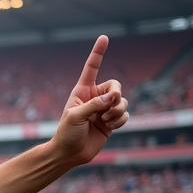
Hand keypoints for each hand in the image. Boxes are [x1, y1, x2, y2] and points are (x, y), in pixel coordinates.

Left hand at [50, 36, 128, 166]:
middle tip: (108, 107)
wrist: (69, 154)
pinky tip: (109, 126)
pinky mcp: (112, 121)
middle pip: (116, 85)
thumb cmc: (66, 134)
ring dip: (117, 111)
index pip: (92, 68)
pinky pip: (125, 114)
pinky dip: (120, 120)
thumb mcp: (75, 116)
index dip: (98, 53)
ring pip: (122, 101)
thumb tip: (115, 97)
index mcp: (82, 91)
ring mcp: (104, 109)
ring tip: (104, 121)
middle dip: (116, 95)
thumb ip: (94, 104)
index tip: (104, 37)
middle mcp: (95, 98)